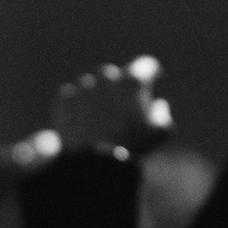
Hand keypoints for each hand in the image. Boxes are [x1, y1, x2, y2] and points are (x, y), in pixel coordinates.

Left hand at [51, 55, 172, 155]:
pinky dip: (79, 107)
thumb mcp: (161, 133)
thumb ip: (163, 114)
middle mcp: (108, 76)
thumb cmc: (132, 146)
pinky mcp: (65, 98)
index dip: (151, 74)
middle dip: (121, 89)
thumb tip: (158, 104)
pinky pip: (74, 97)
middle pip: (118, 76)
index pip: (147, 65)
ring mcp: (84, 86)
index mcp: (133, 81)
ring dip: (99, 97)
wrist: (93, 162)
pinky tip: (84, 124)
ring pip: (94, 86)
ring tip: (101, 121)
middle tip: (122, 111)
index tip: (152, 80)